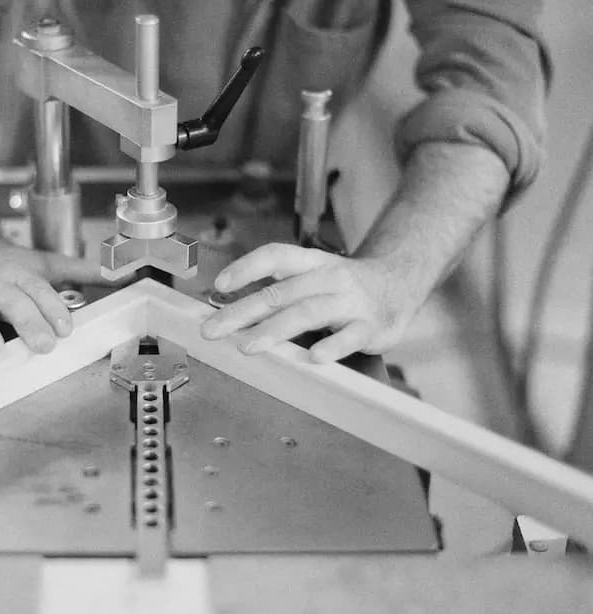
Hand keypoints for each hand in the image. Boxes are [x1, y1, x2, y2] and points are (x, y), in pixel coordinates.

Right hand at [0, 235, 108, 356]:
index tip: (66, 328)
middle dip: (28, 323)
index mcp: (20, 273)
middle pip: (13, 302)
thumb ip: (82, 272)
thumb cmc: (6, 262)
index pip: (39, 290)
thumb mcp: (44, 263)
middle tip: (44, 346)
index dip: (53, 309)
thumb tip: (121, 274)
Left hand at [200, 243, 421, 362]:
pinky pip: (349, 337)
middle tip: (213, 330)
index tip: (220, 284)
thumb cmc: (344, 286)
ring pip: (308, 312)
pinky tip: (313, 357)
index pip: (276, 255)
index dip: (246, 267)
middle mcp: (329, 278)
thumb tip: (230, 308)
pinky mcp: (370, 327)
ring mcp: (350, 302)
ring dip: (274, 329)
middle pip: (282, 292)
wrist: (400, 284)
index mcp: (312, 262)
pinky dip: (331, 346)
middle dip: (243, 311)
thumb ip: (279, 289)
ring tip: (248, 346)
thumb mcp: (313, 275)